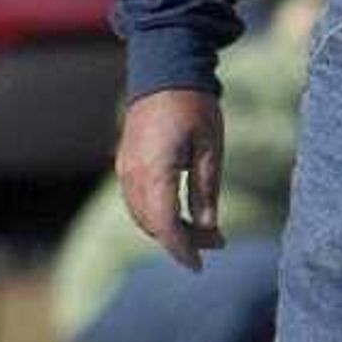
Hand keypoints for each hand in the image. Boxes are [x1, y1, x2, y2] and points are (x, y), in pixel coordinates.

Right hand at [116, 90, 225, 270]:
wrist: (165, 75)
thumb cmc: (195, 109)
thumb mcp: (210, 150)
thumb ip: (206, 192)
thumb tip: (208, 229)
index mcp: (154, 172)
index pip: (165, 225)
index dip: (182, 249)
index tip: (200, 265)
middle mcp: (132, 175)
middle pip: (153, 224)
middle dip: (181, 241)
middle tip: (216, 243)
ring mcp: (124, 170)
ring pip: (142, 216)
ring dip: (168, 230)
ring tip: (203, 232)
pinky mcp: (125, 165)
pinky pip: (137, 202)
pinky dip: (157, 216)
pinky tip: (181, 216)